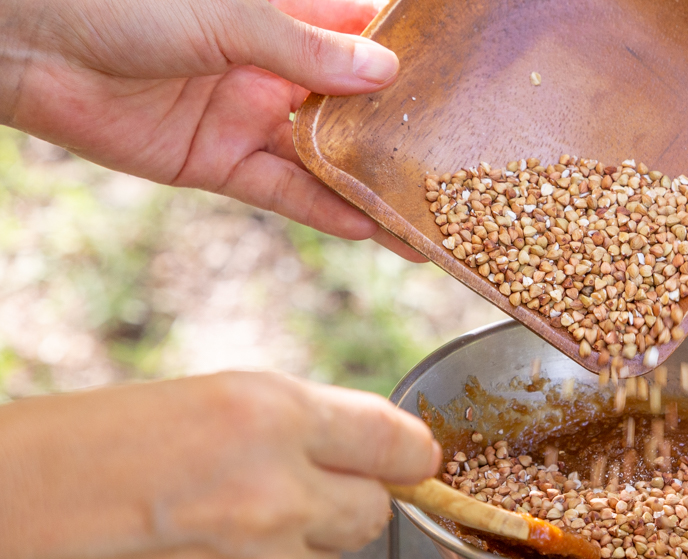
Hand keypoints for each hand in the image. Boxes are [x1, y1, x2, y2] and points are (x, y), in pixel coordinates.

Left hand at [0, 0, 423, 258]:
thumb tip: (386, 72)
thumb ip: (304, 47)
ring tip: (428, 218)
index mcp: (281, 14)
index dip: (410, 57)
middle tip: (460, 167)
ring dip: (374, 188)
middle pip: (354, 107)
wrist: (26, 43)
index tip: (464, 84)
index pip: (361, 33)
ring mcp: (249, 118)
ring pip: (327, 158)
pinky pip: (284, 192)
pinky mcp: (219, 163)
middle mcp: (274, 69)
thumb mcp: (225, 13)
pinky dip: (325, 210)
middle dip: (402, 136)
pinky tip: (371, 229)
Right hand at [0, 372, 439, 558]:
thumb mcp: (195, 400)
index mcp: (264, 419)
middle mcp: (274, 499)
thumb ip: (297, 427)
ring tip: (209, 533)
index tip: (410, 459)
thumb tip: (379, 455)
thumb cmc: (70, 455)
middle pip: (372, 511)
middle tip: (273, 490)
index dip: (406, 452)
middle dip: (338, 499)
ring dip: (290, 552)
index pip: (394, 442)